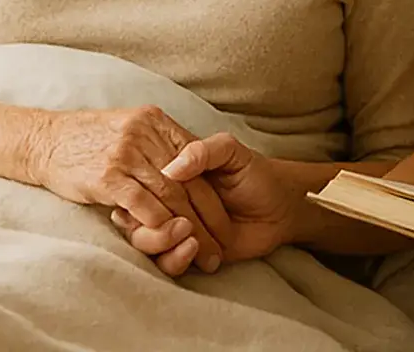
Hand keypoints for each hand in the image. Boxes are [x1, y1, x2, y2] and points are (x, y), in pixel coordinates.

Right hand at [26, 106, 230, 275]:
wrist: (44, 139)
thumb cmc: (86, 140)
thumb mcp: (130, 129)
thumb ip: (157, 146)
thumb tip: (186, 170)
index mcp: (156, 122)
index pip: (196, 160)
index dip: (213, 193)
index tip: (225, 221)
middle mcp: (146, 134)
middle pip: (189, 182)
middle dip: (210, 218)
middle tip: (221, 246)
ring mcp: (127, 154)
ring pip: (172, 196)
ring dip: (191, 230)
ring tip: (205, 254)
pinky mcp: (109, 176)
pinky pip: (145, 204)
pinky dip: (161, 226)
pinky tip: (172, 242)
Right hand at [111, 132, 303, 275]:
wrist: (281, 206)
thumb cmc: (255, 173)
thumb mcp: (231, 152)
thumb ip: (203, 151)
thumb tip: (171, 169)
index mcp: (169, 174)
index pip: (139, 184)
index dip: (141, 193)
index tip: (157, 197)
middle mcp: (166, 202)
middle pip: (133, 216)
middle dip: (150, 224)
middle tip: (181, 224)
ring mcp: (174, 229)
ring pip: (143, 243)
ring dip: (160, 242)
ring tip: (190, 236)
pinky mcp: (186, 253)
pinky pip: (165, 263)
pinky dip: (174, 259)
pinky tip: (195, 249)